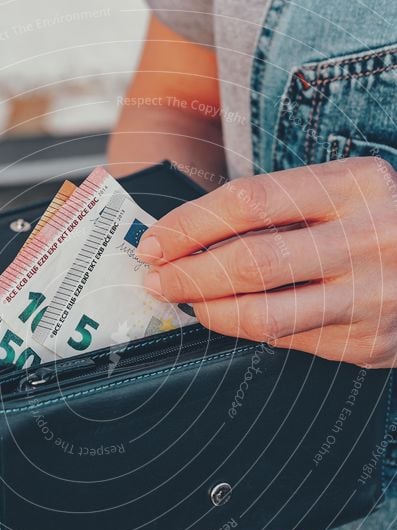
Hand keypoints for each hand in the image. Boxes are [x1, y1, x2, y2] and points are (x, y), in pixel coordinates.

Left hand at [138, 157, 396, 367]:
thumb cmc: (375, 222)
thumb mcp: (339, 193)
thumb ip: (276, 209)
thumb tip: (184, 237)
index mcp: (357, 185)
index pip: (249, 201)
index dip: (189, 226)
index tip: (154, 241)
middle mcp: (370, 239)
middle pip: (251, 263)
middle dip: (188, 275)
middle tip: (157, 280)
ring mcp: (372, 297)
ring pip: (263, 317)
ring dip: (209, 312)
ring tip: (187, 302)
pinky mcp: (367, 344)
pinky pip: (287, 343)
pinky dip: (248, 330)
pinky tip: (234, 316)